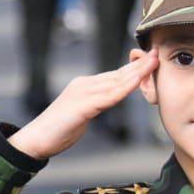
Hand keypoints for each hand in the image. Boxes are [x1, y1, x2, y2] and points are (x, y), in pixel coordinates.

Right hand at [8, 51, 158, 159]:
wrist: (35, 140)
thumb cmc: (59, 129)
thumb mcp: (84, 112)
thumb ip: (98, 103)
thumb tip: (112, 98)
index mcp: (85, 85)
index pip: (115, 75)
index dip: (134, 67)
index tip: (151, 59)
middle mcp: (85, 85)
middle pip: (118, 73)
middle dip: (140, 64)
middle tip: (158, 53)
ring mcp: (83, 94)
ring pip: (116, 81)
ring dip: (137, 72)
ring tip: (153, 62)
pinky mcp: (82, 106)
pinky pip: (108, 97)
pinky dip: (124, 88)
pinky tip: (137, 82)